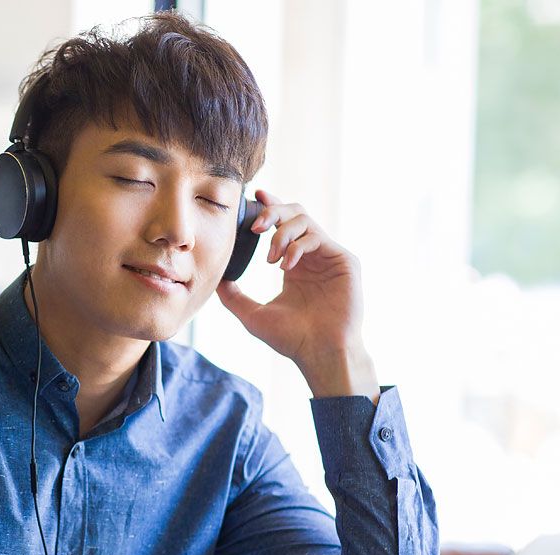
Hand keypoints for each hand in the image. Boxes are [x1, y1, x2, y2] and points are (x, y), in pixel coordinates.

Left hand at [215, 190, 378, 399]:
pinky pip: (317, 237)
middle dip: (272, 212)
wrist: (319, 353)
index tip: (254, 197)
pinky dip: (296, 246)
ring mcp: (330, 257)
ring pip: (305, 220)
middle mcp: (312, 256)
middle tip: (254, 227)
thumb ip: (234, 297)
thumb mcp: (253, 315)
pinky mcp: (344, 261)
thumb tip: (216, 281)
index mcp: (294, 264)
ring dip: (281, 233)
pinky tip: (284, 266)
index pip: (283, 225)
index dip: (271, 207)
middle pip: (295, 213)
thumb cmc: (292, 338)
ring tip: (269, 258)